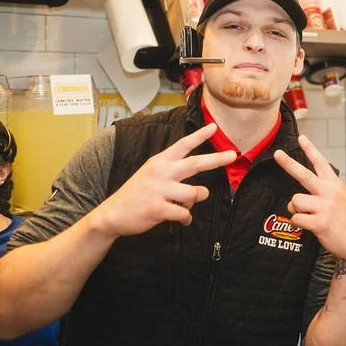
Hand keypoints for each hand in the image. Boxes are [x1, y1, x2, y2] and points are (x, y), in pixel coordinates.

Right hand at [91, 123, 235, 237]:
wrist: (112, 214)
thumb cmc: (136, 194)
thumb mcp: (151, 175)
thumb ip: (174, 175)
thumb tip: (200, 189)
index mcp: (159, 162)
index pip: (182, 145)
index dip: (199, 136)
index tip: (214, 127)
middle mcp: (160, 172)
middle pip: (195, 163)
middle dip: (216, 159)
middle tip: (233, 155)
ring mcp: (159, 190)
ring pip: (194, 193)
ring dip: (196, 200)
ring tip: (185, 204)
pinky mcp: (158, 208)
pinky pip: (185, 213)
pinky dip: (186, 218)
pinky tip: (181, 219)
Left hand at [275, 135, 345, 266]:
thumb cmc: (344, 221)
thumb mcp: (340, 198)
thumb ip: (323, 191)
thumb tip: (297, 196)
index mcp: (335, 185)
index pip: (321, 163)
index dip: (310, 149)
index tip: (301, 138)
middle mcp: (330, 192)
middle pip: (304, 174)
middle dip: (288, 163)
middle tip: (277, 154)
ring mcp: (325, 207)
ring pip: (295, 201)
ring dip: (296, 210)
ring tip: (307, 216)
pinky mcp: (319, 222)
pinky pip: (296, 218)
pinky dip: (297, 223)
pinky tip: (308, 226)